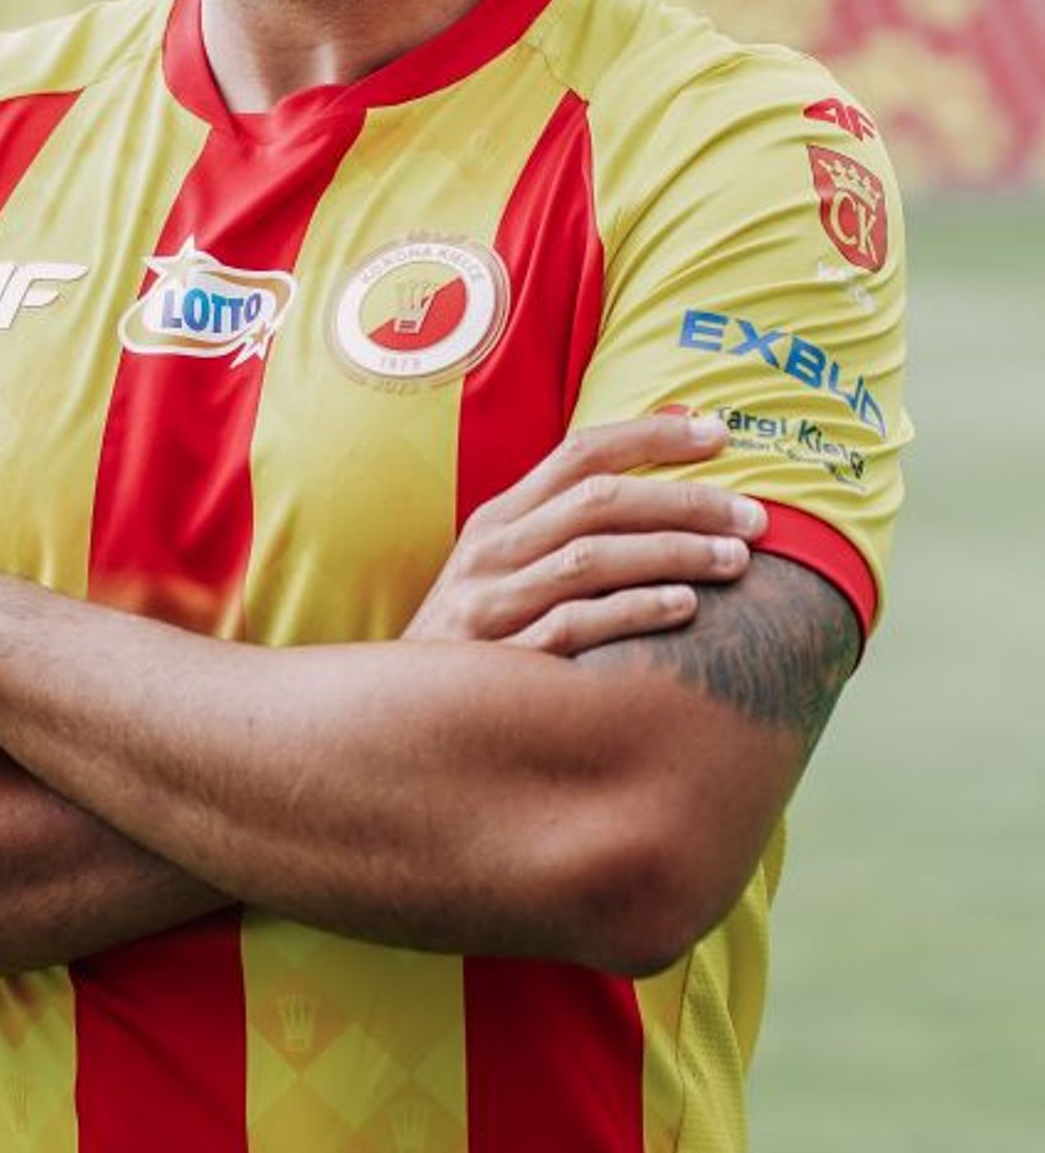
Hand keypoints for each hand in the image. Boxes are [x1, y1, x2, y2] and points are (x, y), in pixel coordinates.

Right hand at [403, 413, 764, 653]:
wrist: (399, 719)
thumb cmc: (476, 640)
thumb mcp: (504, 571)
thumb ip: (566, 529)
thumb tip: (663, 476)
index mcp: (499, 518)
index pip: (580, 452)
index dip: (652, 436)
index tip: (720, 433)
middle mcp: (492, 550)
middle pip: (597, 500)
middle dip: (684, 500)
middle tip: (754, 516)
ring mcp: (491, 603)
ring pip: (592, 557)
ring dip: (673, 552)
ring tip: (737, 560)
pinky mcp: (500, 661)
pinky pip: (575, 626)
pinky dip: (633, 610)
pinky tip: (685, 607)